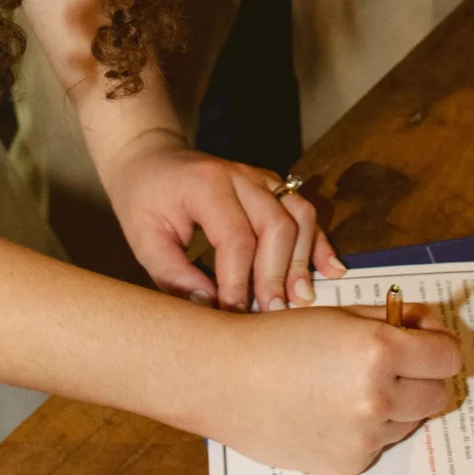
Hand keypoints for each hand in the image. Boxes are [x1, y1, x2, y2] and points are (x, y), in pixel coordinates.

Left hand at [98, 128, 344, 311]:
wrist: (150, 158)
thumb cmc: (144, 200)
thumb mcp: (144, 240)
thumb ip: (175, 276)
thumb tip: (211, 310)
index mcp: (206, 185)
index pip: (235, 238)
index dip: (239, 282)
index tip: (235, 316)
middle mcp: (240, 176)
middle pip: (276, 225)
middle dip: (277, 275)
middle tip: (273, 314)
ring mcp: (261, 178)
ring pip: (299, 215)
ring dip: (302, 260)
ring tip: (300, 299)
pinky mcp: (273, 186)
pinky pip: (304, 210)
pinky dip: (318, 242)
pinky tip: (330, 271)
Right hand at [209, 300, 462, 474]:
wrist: (226, 381)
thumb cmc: (279, 339)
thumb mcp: (340, 315)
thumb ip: (391, 321)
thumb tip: (428, 329)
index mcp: (379, 351)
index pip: (448, 357)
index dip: (439, 345)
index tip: (426, 341)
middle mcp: (378, 399)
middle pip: (438, 395)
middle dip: (424, 377)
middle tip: (397, 365)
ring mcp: (365, 437)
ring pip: (411, 421)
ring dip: (398, 405)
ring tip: (353, 387)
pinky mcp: (350, 464)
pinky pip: (381, 444)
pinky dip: (370, 429)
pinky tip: (333, 411)